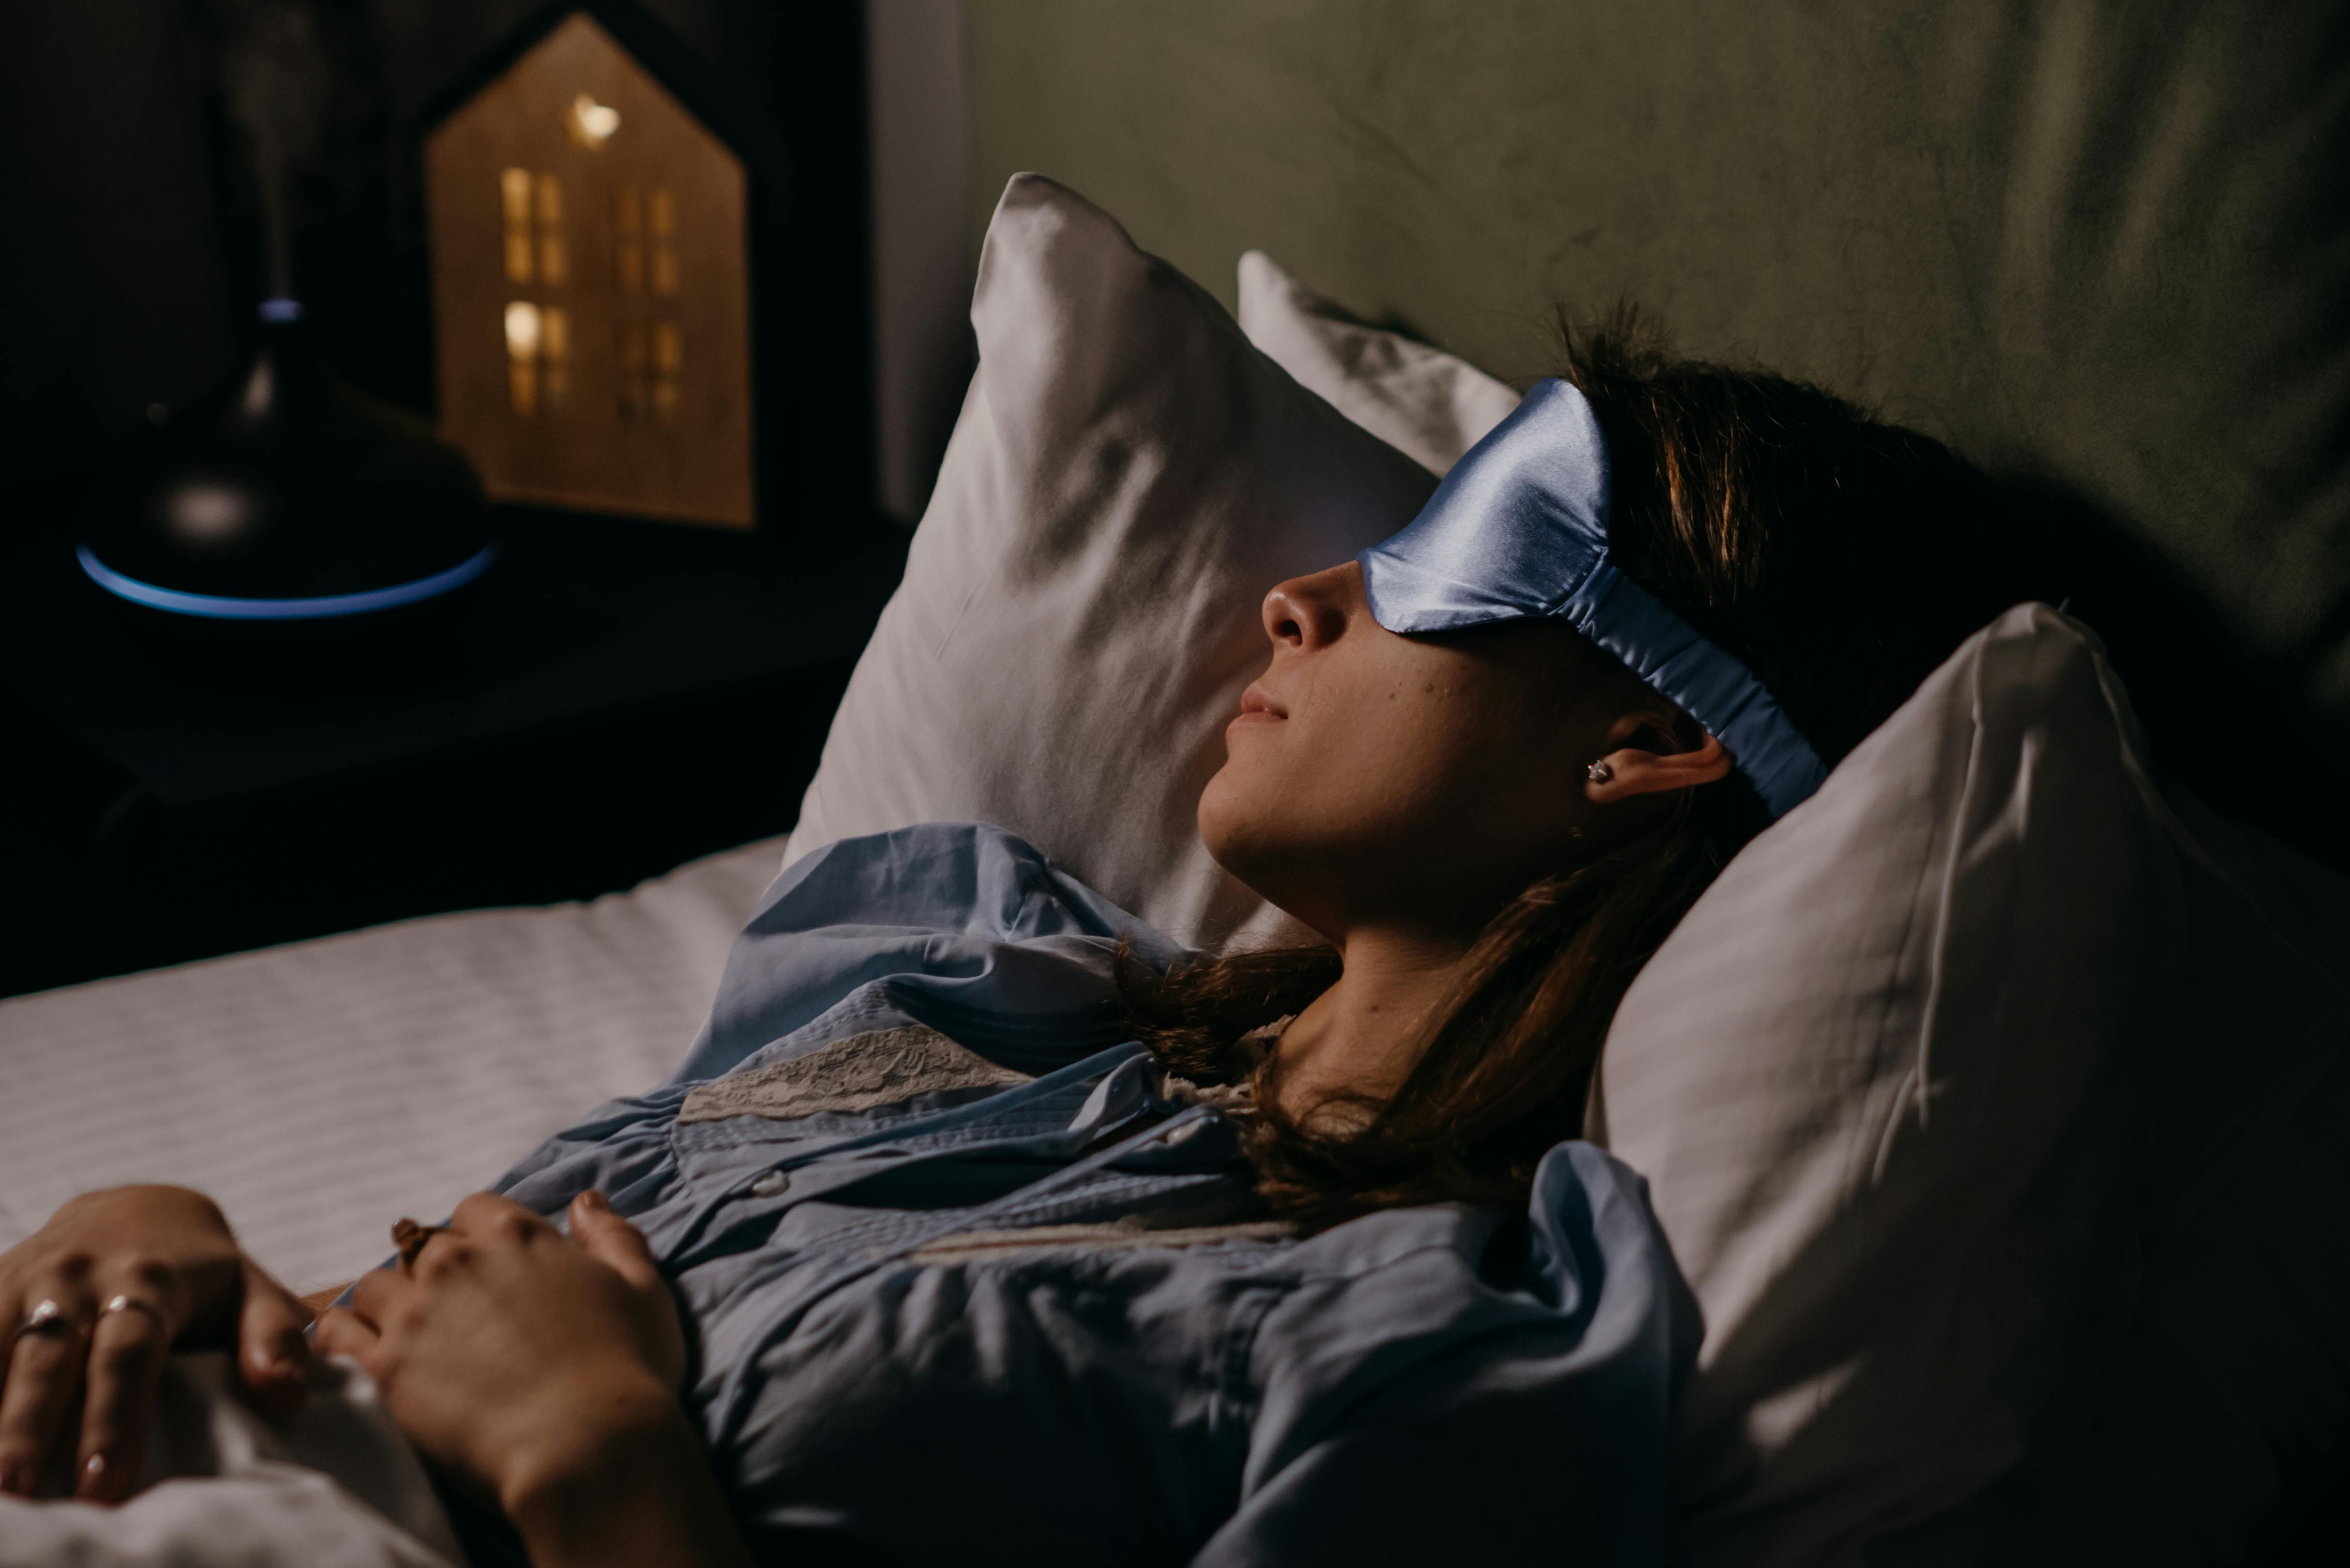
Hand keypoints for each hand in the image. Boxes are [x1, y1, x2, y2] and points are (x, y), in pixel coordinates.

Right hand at [0, 1185, 310, 1500]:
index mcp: (149, 1279)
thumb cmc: (201, 1270)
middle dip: (28, 1432)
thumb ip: (273, 1336)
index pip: (129, 1355)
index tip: (103, 1486)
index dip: (115, 1419)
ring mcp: (23, 1282)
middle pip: (48, 1361)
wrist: (133, 1208)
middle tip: (19, 1495)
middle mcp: (77, 1277)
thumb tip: (289, 1396)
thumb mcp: (250, 1288)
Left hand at [315, 1190, 687, 1521]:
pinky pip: (336, 1334)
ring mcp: (414, 1314)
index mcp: (516, 1236)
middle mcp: (457, 1263)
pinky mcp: (385, 1368)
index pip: (476, 1210)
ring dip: (389, 1305)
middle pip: (424, 1247)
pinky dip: (341, 1337)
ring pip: (374, 1286)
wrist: (587, 1448)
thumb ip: (612, 1236)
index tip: (493, 1272)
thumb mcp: (642, 1290)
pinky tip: (359, 1352)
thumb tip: (586, 1200)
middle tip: (459, 1317)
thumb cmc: (625, 1370)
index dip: (482, 1238)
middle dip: (438, 1274)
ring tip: (411, 1339)